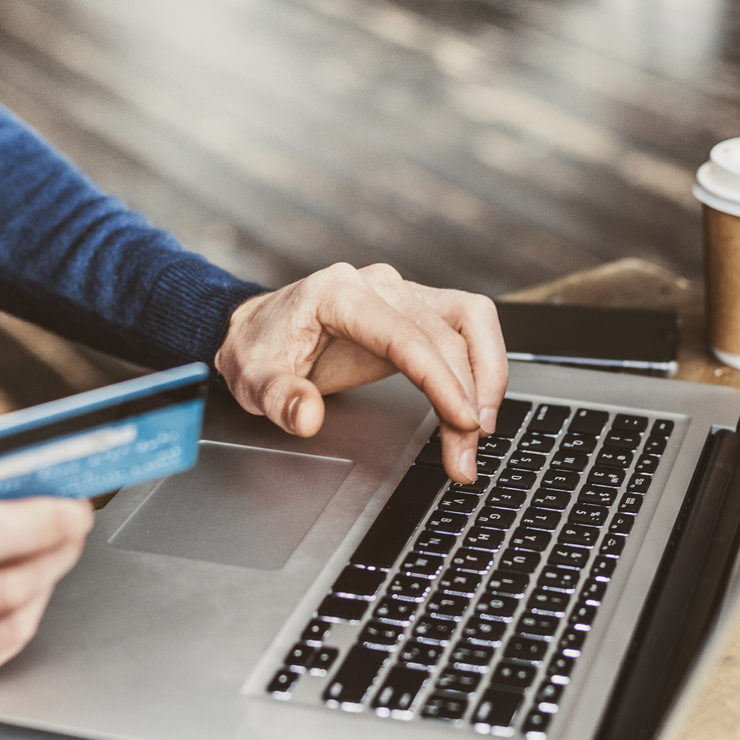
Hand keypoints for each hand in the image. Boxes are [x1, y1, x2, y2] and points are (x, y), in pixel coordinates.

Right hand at [0, 476, 92, 716]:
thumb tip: (35, 489)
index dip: (33, 521)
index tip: (72, 503)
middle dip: (56, 549)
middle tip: (76, 520)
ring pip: (11, 624)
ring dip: (47, 579)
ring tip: (52, 547)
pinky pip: (0, 653)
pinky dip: (24, 614)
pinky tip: (23, 587)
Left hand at [215, 263, 507, 482]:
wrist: (259, 330)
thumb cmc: (259, 350)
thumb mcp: (253, 381)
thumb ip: (279, 399)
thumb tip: (307, 416)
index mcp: (339, 294)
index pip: (406, 336)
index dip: (442, 380)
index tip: (463, 421)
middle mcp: (377, 286)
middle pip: (446, 335)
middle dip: (467, 398)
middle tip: (466, 454)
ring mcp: (401, 293)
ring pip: (470, 322)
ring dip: (487, 377)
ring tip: (480, 432)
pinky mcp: (416, 309)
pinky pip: (466, 328)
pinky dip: (480, 366)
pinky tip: (475, 405)